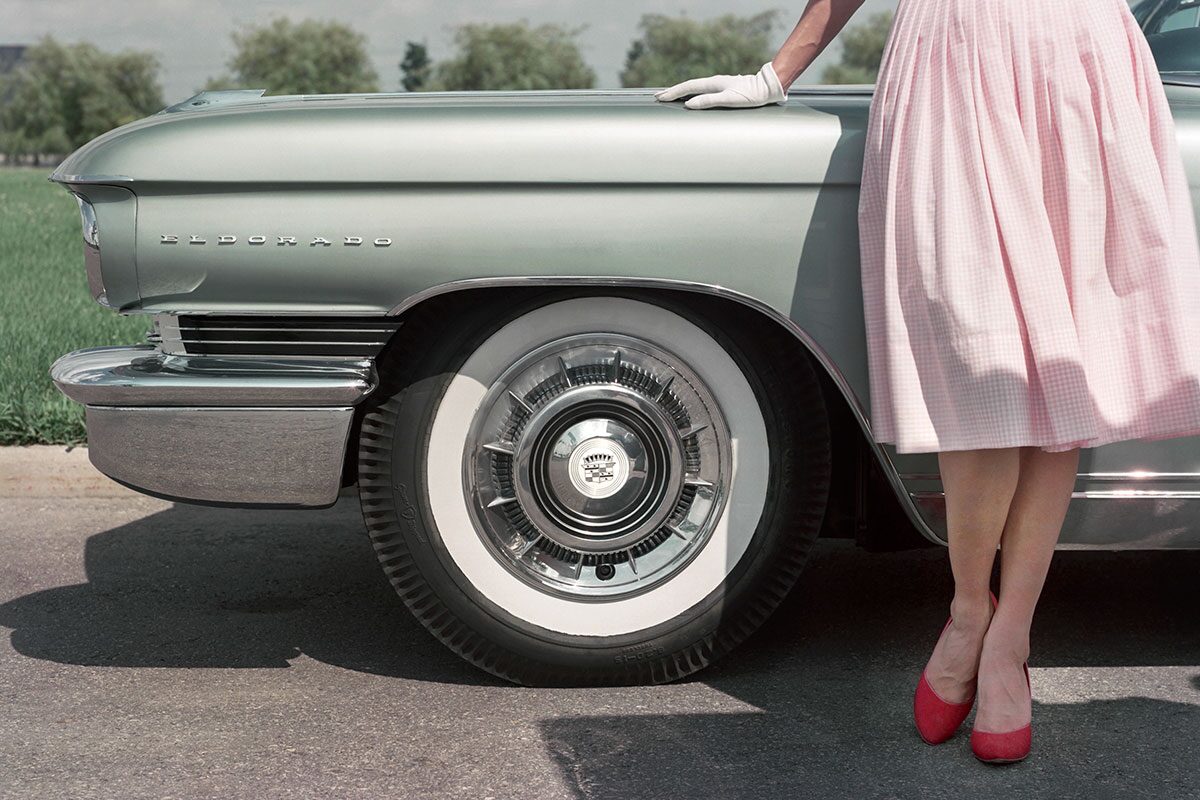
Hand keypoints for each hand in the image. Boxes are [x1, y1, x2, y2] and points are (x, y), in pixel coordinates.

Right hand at [653, 61, 787, 109]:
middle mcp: (713, 82)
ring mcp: (718, 85)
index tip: (660, 98)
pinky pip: (701, 91)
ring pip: (694, 88)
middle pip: (688, 86)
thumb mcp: (729, 100)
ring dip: (680, 92)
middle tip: (657, 96)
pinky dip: (691, 94)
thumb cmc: (750, 96)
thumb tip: (689, 104)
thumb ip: (709, 101)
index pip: (687, 87)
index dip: (673, 93)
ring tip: (669, 97)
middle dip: (672, 92)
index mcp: (712, 83)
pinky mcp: (723, 89)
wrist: (766, 89)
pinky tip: (690, 98)